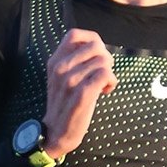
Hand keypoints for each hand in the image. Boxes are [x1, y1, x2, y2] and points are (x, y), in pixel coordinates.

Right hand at [41, 29, 115, 158]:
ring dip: (109, 73)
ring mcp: (70, 81)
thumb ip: (72, 59)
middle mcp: (60, 68)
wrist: (56, 131)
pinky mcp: (82, 94)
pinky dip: (111, 82)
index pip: (74, 35)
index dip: (92, 41)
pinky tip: (106, 91)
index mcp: (55, 61)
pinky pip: (105, 74)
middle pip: (95, 46)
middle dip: (105, 58)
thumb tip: (97, 46)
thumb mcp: (60, 77)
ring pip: (103, 61)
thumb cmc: (64, 103)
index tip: (95, 56)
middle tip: (102, 73)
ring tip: (102, 85)